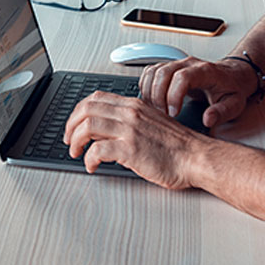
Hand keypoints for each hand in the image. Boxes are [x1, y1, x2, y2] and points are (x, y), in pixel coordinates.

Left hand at [62, 91, 207, 189]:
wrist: (196, 157)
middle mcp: (130, 113)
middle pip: (86, 109)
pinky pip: (98, 151)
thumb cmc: (178, 145)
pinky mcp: (131, 149)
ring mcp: (130, 130)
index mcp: (134, 105)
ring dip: (76, 141)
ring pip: (87, 127)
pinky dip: (89, 159)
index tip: (74, 124)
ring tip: (76, 153)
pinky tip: (92, 166)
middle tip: (69, 140)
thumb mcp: (152, 122)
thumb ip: (132, 120)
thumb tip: (109, 128)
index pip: (95, 98)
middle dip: (71, 125)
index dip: (78, 111)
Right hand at [139, 56, 256, 128]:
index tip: (173, 113)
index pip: (183, 77)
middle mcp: (189, 64)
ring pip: (154, 71)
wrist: (233, 76)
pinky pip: (150, 71)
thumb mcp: (234, 104)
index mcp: (205, 71)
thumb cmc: (232, 90)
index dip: (174, 95)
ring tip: (156, 109)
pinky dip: (146, 86)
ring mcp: (178, 64)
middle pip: (163, 72)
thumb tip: (207, 120)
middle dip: (158, 96)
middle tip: (163, 115)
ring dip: (149, 91)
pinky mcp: (170, 67)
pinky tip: (152, 100)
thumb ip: (222, 113)